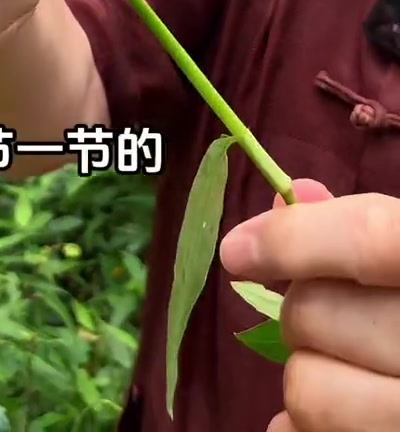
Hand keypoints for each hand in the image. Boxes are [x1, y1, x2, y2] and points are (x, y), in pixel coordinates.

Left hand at [220, 179, 399, 430]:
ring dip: (309, 373)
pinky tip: (342, 416)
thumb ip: (366, 228)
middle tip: (337, 318)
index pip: (370, 240)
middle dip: (304, 310)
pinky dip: (301, 429)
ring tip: (347, 370)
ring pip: (307, 387)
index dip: (292, 239)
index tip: (237, 250)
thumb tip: (289, 197)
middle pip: (316, 311)